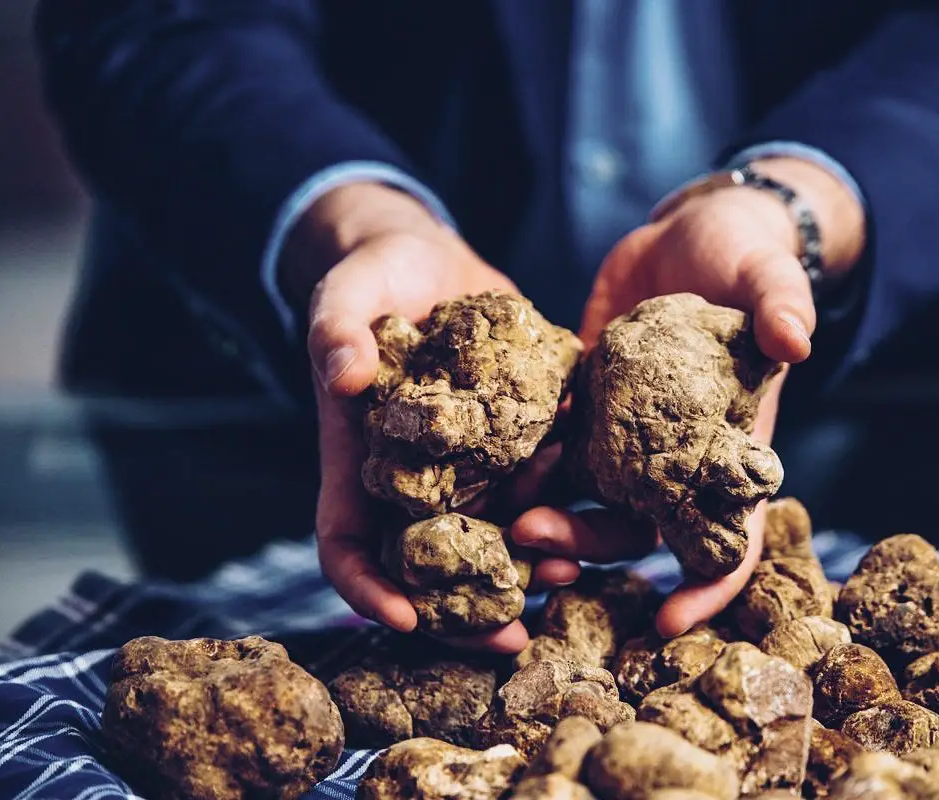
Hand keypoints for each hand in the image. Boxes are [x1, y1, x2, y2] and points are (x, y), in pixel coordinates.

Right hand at [285, 183, 578, 652]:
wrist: (430, 259)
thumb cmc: (371, 279)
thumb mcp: (342, 296)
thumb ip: (336, 333)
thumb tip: (345, 375)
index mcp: (361, 464)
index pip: (348, 546)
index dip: (368, 589)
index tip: (405, 618)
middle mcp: (418, 479)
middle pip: (433, 566)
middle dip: (468, 609)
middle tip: (510, 634)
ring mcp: (472, 463)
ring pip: (498, 533)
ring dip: (531, 562)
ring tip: (567, 575)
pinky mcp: (520, 434)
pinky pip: (545, 480)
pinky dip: (571, 500)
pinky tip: (602, 510)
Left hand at [513, 157, 865, 637]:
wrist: (692, 232)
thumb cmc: (746, 256)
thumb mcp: (768, 271)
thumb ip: (782, 302)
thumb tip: (797, 339)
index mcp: (729, 446)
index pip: (730, 537)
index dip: (707, 585)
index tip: (668, 622)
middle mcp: (674, 455)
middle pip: (635, 529)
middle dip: (588, 548)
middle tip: (535, 541)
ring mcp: (625, 434)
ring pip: (584, 500)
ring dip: (548, 518)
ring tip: (505, 516)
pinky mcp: (584, 402)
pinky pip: (551, 447)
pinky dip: (524, 464)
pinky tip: (486, 466)